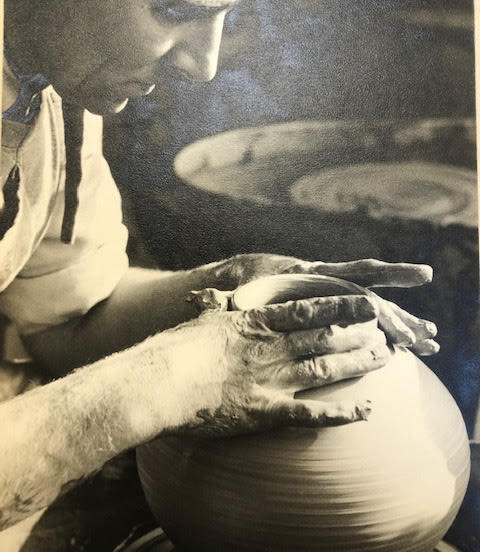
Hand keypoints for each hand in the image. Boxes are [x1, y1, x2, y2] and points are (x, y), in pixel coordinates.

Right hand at [169, 294, 388, 437]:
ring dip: (358, 362)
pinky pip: (311, 413)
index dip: (342, 306)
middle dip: (359, 333)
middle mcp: (273, 348)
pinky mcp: (267, 412)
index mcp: (259, 323)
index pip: (310, 310)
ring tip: (385, 358)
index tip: (368, 302)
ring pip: (326, 368)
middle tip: (386, 330)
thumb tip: (208, 292)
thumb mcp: (203, 318)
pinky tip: (366, 410)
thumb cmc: (178, 347)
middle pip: (326, 337)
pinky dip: (341, 413)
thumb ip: (216, 304)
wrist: (163, 381)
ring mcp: (273, 379)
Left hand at [206, 254, 438, 355]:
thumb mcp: (234, 290)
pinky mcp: (335, 317)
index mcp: (313, 276)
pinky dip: (387, 337)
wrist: (245, 282)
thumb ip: (222, 295)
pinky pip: (365, 328)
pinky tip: (408, 350)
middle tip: (431, 333)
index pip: (354, 274)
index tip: (420, 278)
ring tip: (431, 342)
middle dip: (401, 316)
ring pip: (375, 315)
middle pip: (373, 300)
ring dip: (402, 327)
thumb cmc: (243, 285)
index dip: (388, 275)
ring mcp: (335, 303)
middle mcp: (329, 288)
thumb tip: (198, 299)